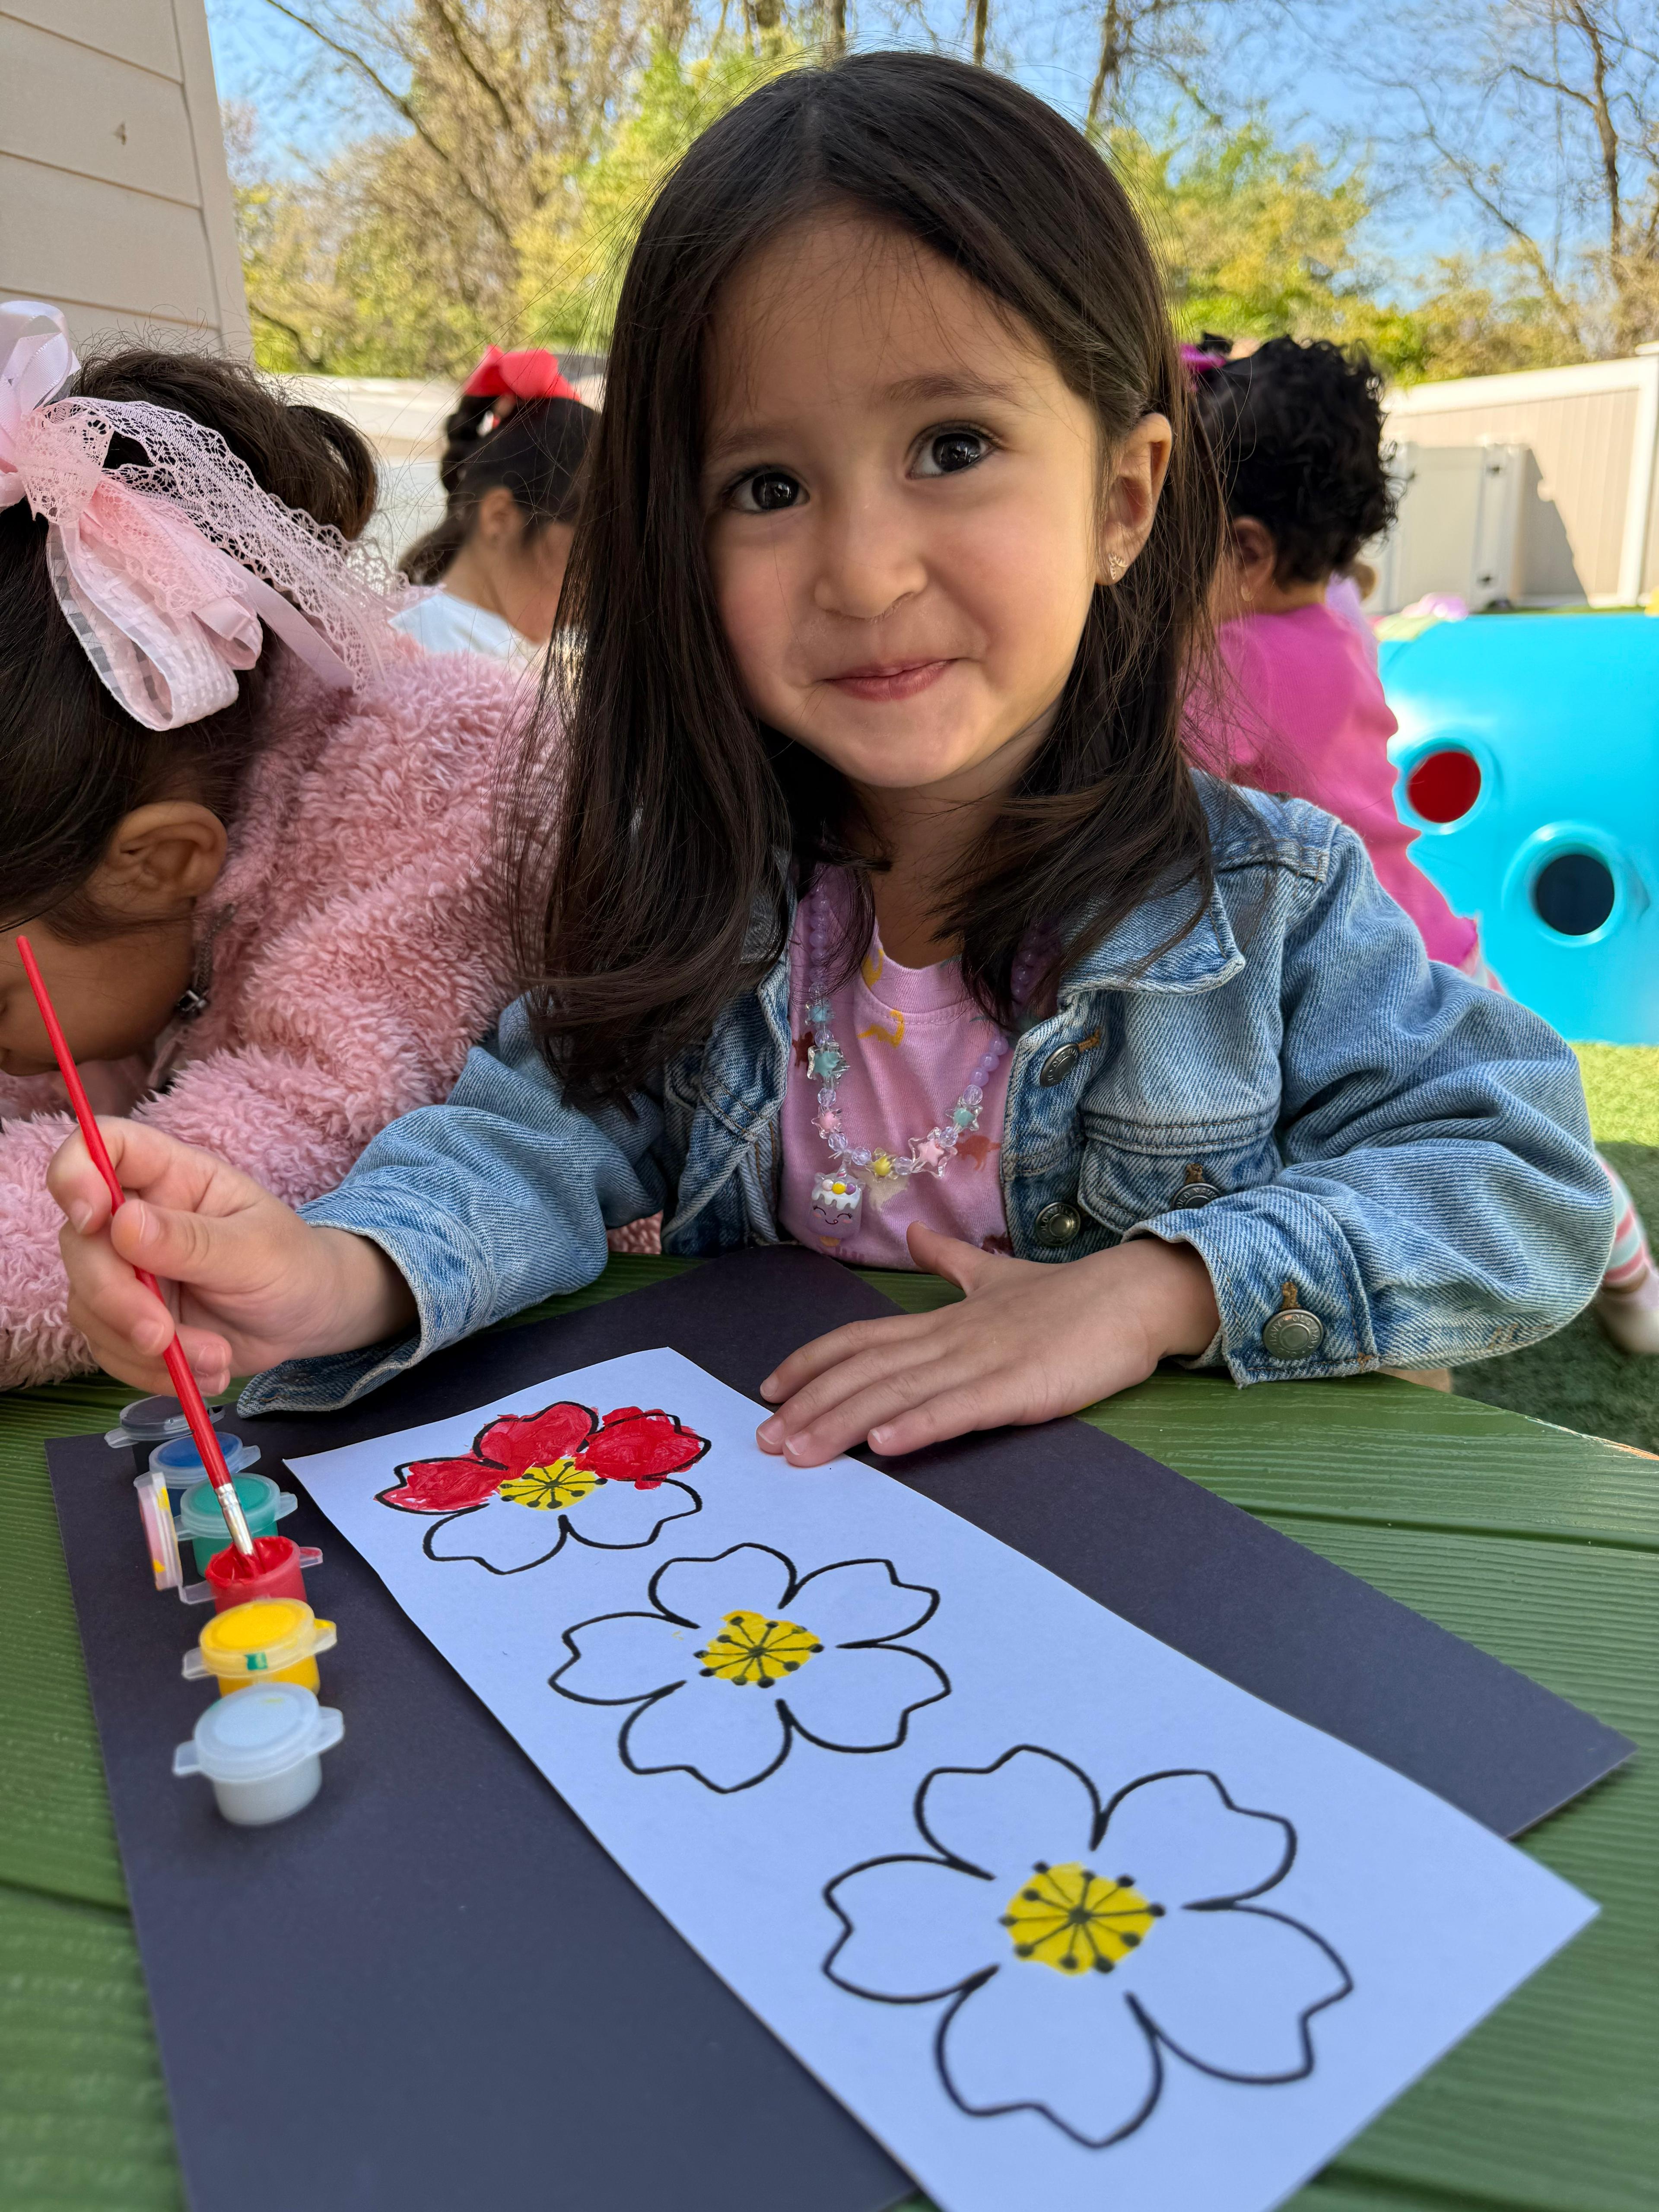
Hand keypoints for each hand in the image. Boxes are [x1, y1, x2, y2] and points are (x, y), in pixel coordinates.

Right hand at [47, 1119, 414, 1392]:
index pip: (103, 1146)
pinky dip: (150, 1371)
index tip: (93, 1218)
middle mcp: (136, 1217)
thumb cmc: (291, 1264)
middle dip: (114, 1297)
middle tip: (161, 1337)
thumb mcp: (257, 1251)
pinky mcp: (126, 1319)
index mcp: (172, 1176)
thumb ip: (192, 1240)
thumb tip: (121, 1222)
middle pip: (81, 1241)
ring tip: (215, 1359)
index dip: (77, 1173)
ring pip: (87, 1304)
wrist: (309, 1318)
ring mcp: (127, 1270)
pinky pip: (108, 1347)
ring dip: (142, 1347)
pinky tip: (206, 1372)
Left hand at [756, 1223, 1218, 1465]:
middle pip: (864, 1371)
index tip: (769, 1389)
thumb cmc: (1065, 1296)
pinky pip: (959, 1409)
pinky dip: (919, 1425)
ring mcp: (982, 1363)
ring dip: (843, 1424)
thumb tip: (921, 1234)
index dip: (811, 1362)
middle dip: (810, 1406)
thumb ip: (952, 1262)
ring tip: (800, 1453)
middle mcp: (950, 1339)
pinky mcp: (1018, 1388)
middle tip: (764, 1441)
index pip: (860, 1338)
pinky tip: (884, 1443)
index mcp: (943, 1320)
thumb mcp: (997, 1276)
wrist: (1131, 1295)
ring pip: (898, 1393)